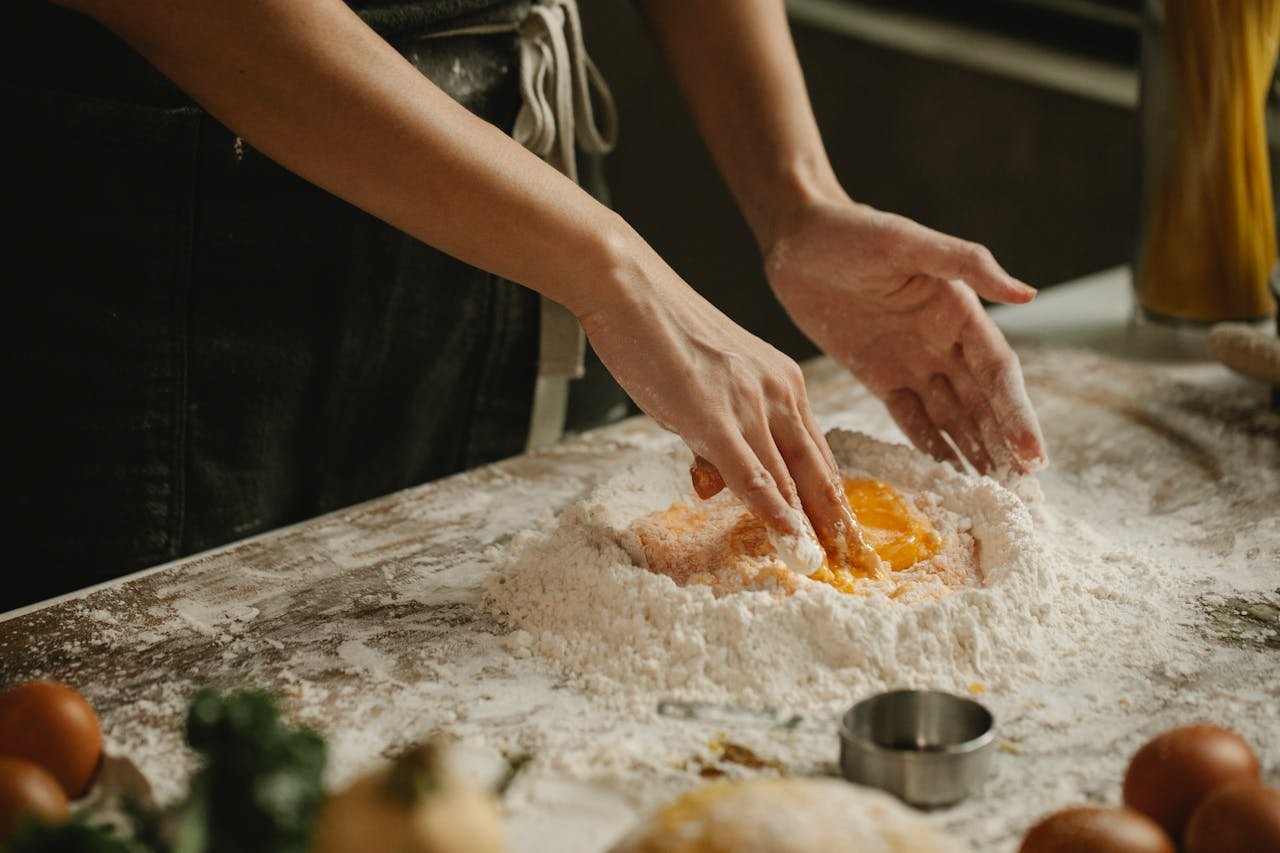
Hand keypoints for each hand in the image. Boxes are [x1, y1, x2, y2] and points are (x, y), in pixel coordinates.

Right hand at [576, 247, 863, 555]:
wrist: (630, 289)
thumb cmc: (661, 331)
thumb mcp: (704, 387)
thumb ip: (714, 436)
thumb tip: (713, 483)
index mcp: (783, 381)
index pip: (818, 452)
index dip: (832, 498)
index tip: (845, 534)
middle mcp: (779, 391)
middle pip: (817, 470)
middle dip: (837, 521)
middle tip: (856, 562)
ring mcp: (750, 404)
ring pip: (789, 478)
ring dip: (809, 526)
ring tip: (826, 564)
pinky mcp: (716, 416)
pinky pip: (753, 474)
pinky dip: (773, 511)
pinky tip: (789, 537)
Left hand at [764, 196, 1047, 474]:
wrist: (795, 239)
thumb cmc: (853, 230)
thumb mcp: (907, 241)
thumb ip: (966, 264)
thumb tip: (1028, 294)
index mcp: (960, 311)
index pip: (998, 373)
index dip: (1017, 414)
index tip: (1033, 456)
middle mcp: (944, 341)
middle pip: (982, 404)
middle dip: (1004, 447)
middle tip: (1023, 496)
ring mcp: (912, 361)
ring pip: (952, 417)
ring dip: (974, 453)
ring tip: (993, 496)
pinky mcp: (878, 375)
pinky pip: (910, 418)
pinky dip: (930, 447)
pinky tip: (948, 477)